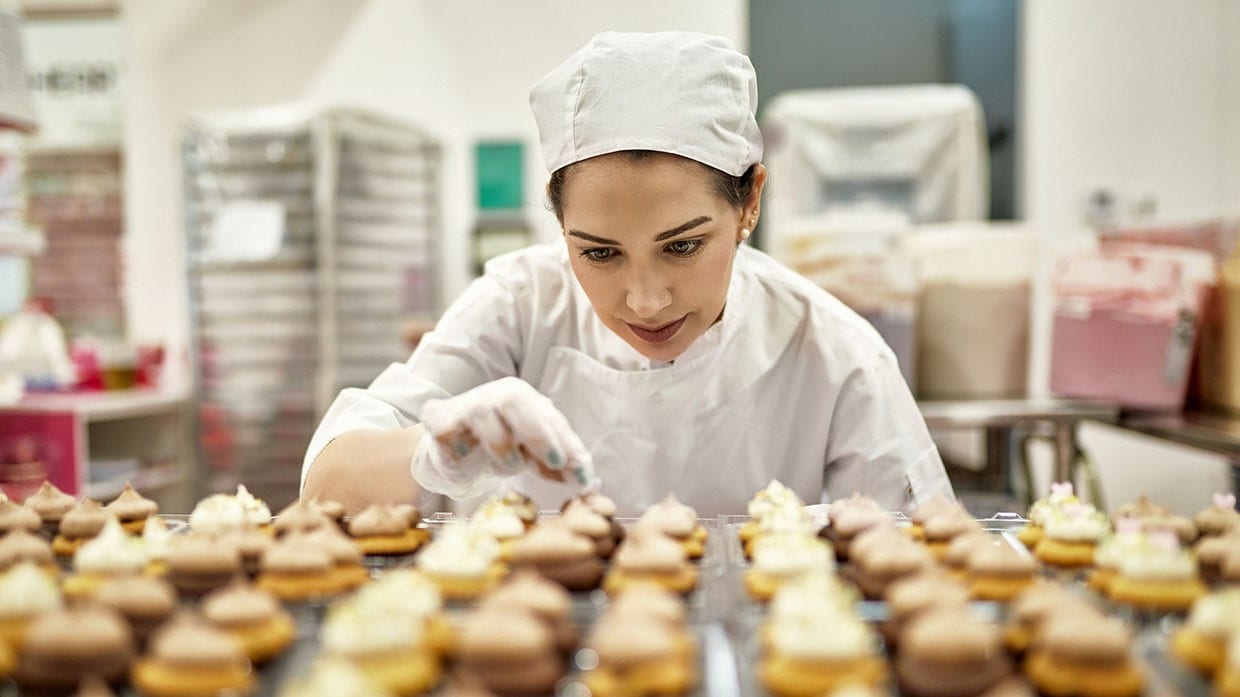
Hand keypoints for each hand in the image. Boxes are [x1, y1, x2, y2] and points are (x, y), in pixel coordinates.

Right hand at [410, 377, 593, 498]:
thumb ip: (560, 465)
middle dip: (539, 433)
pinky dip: (459, 450)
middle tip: (556, 462)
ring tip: (510, 465)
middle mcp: (495, 396)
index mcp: (523, 399)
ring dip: (502, 445)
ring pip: (484, 414)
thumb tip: (589, 482)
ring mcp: (465, 406)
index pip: (548, 416)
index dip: (566, 442)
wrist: (453, 456)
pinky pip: (448, 433)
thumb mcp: (534, 457)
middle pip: (515, 401)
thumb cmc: (500, 450)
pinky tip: (463, 458)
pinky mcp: (440, 422)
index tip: (581, 472)